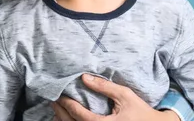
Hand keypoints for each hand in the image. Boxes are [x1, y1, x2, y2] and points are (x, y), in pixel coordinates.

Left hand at [51, 75, 179, 120]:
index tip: (59, 96)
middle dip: (61, 113)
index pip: (80, 116)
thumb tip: (84, 77)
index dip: (68, 105)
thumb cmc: (140, 111)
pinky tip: (66, 119)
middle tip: (53, 100)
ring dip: (64, 120)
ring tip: (56, 109)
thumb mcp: (124, 95)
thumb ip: (104, 87)